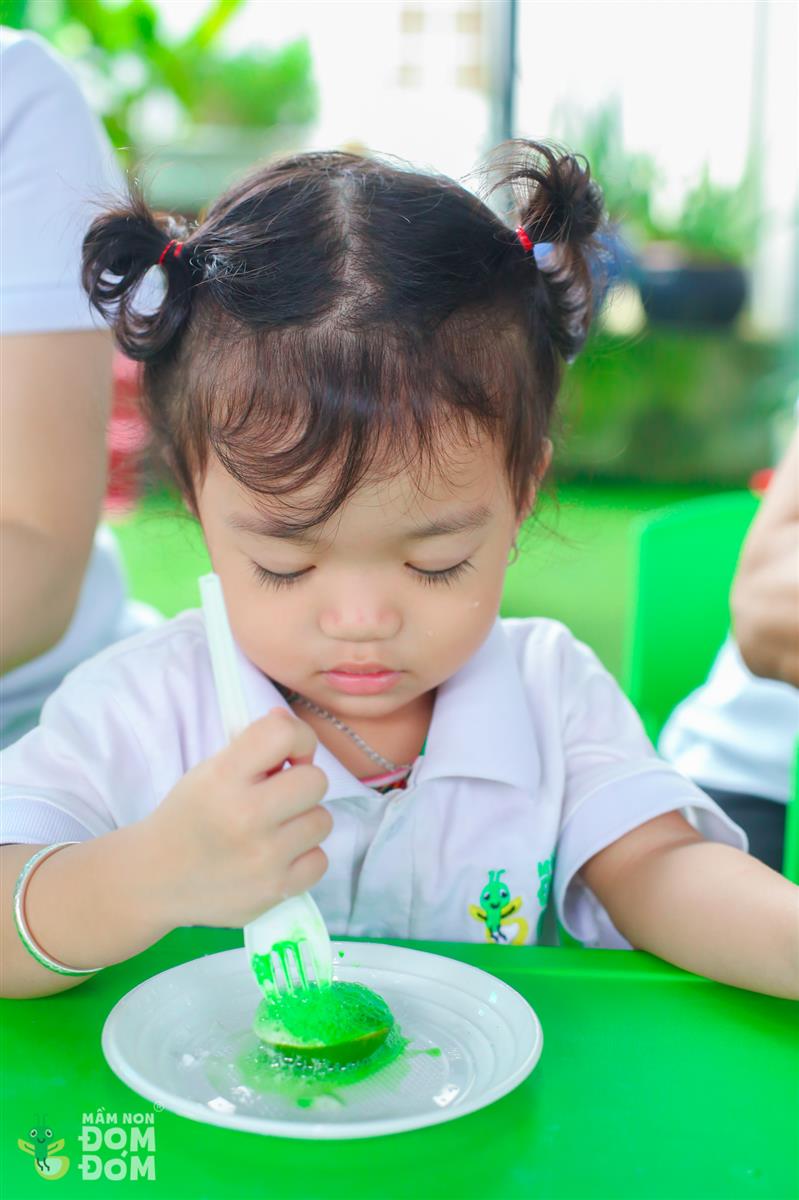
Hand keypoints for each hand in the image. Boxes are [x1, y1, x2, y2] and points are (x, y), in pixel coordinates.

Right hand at [143, 709, 331, 928]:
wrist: (154, 878)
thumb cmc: (188, 816)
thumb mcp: (209, 770)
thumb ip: (252, 745)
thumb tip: (288, 720)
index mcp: (223, 776)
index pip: (284, 734)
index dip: (297, 738)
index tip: (285, 758)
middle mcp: (246, 815)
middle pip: (316, 781)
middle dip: (301, 784)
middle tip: (278, 796)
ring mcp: (263, 857)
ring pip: (322, 821)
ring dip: (303, 821)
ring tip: (274, 829)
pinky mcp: (275, 890)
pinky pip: (320, 860)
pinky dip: (303, 857)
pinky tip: (278, 856)